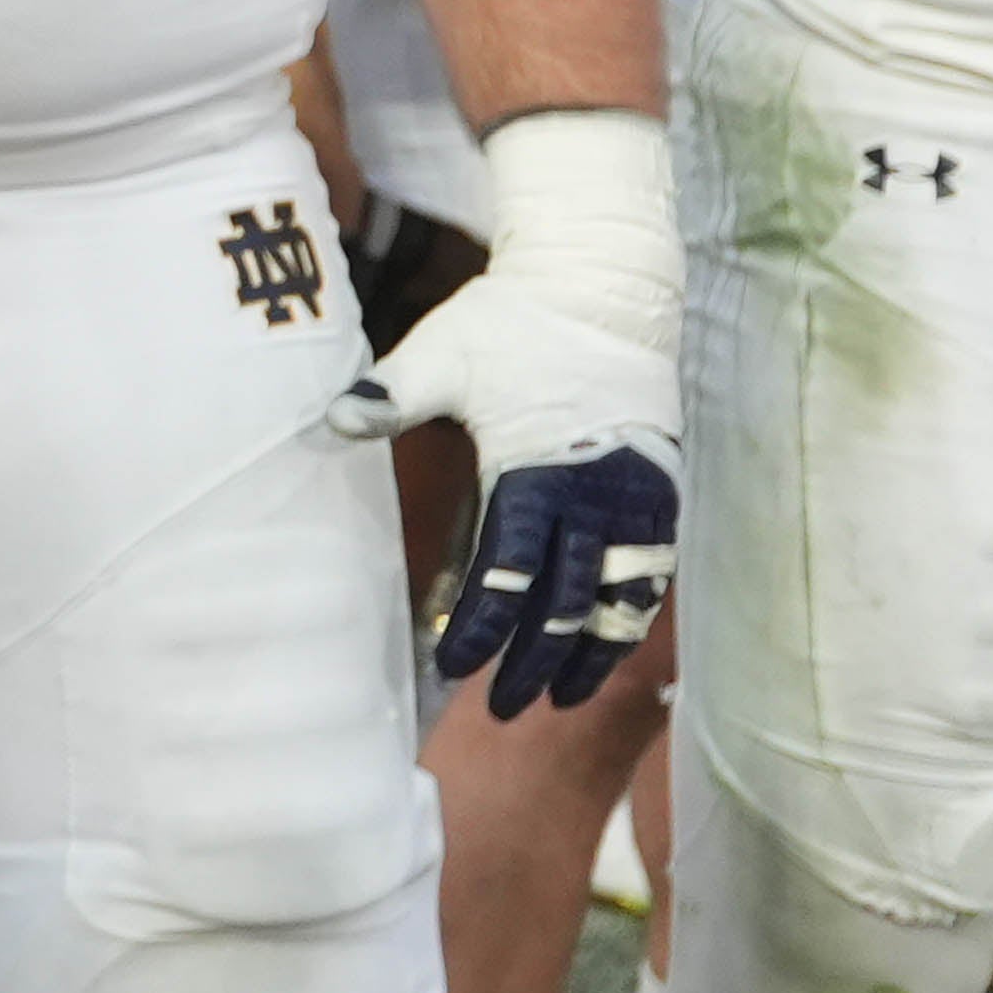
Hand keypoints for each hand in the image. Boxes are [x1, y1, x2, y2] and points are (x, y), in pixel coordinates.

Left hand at [327, 107, 684, 718]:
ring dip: (592, 653)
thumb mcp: (444, 352)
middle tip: (501, 708)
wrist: (606, 284)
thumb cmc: (515, 320)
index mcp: (535, 468)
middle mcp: (594, 492)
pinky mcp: (659, 486)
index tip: (450, 665)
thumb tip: (332, 421)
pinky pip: (653, 569)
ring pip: (619, 598)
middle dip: (532, 662)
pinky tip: (611, 643)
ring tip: (563, 698)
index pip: (506, 573)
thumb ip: (391, 394)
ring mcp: (635, 493)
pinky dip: (631, 614)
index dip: (479, 626)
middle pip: (564, 603)